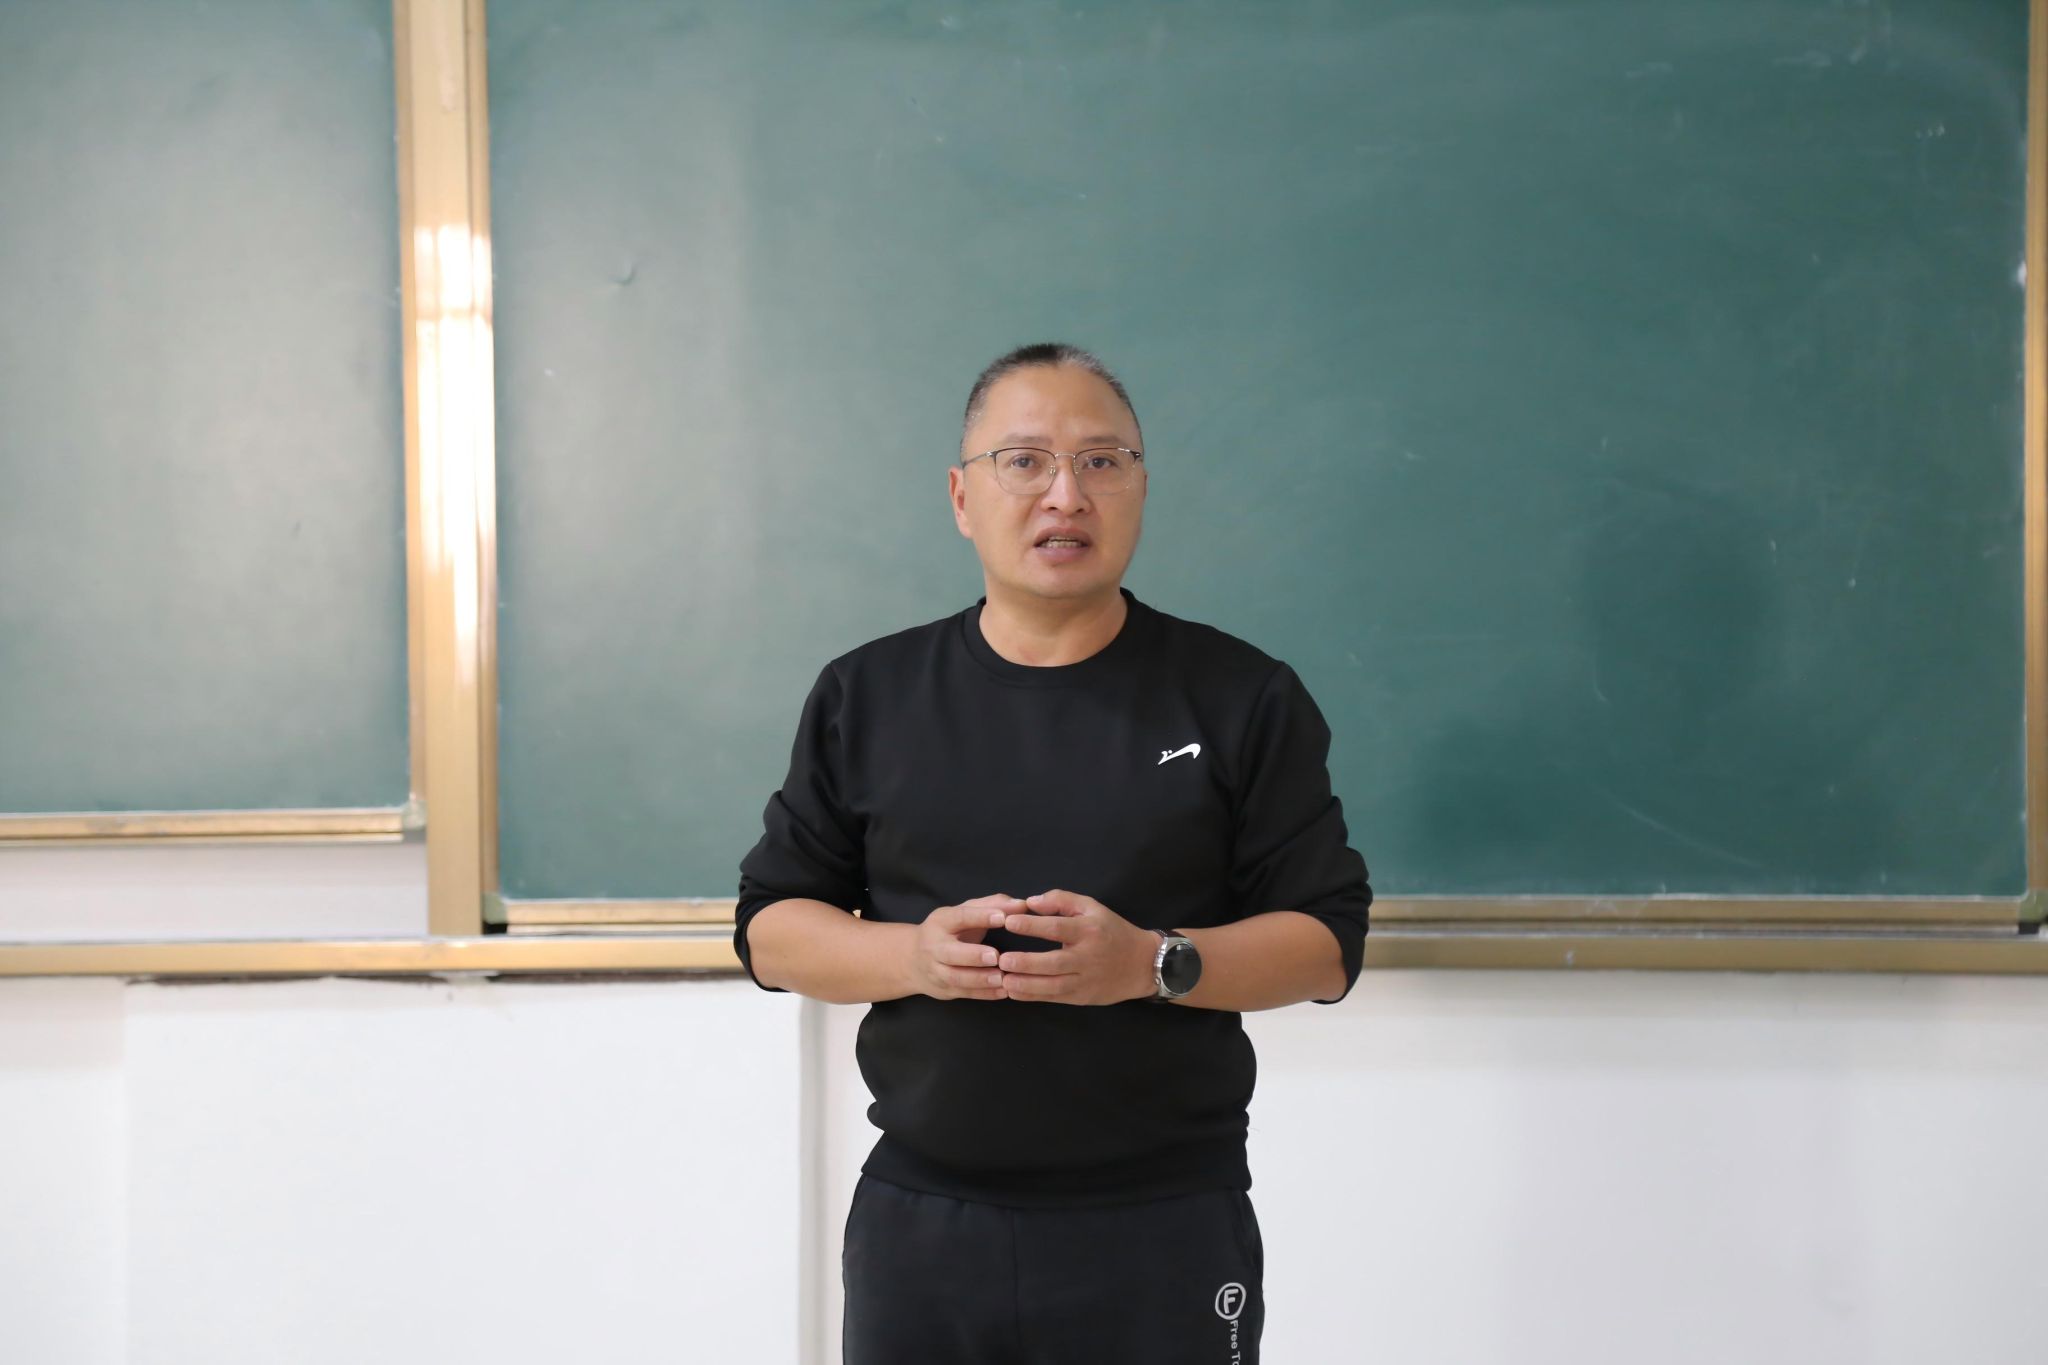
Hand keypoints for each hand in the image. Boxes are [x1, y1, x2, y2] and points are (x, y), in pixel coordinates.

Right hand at [904, 895, 1020, 1000]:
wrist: (913, 959)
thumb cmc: (950, 930)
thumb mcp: (965, 912)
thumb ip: (994, 905)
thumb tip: (1022, 904)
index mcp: (941, 921)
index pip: (959, 917)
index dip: (980, 917)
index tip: (1002, 918)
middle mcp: (934, 946)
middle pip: (951, 953)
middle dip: (973, 955)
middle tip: (995, 956)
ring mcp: (936, 970)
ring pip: (956, 977)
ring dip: (979, 979)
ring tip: (1002, 978)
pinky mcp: (944, 990)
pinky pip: (964, 993)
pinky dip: (984, 994)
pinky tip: (1003, 992)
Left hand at [998, 889, 1156, 1005]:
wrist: (1142, 964)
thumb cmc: (1112, 931)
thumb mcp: (1092, 907)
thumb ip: (1061, 900)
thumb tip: (1031, 902)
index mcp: (1088, 930)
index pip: (1057, 928)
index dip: (1031, 925)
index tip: (1009, 922)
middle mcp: (1087, 957)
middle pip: (1053, 962)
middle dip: (1025, 962)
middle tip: (1001, 959)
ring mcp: (1085, 980)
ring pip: (1052, 985)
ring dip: (1025, 984)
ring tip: (1002, 979)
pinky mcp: (1082, 997)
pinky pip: (1054, 998)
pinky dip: (1032, 996)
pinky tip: (1014, 992)